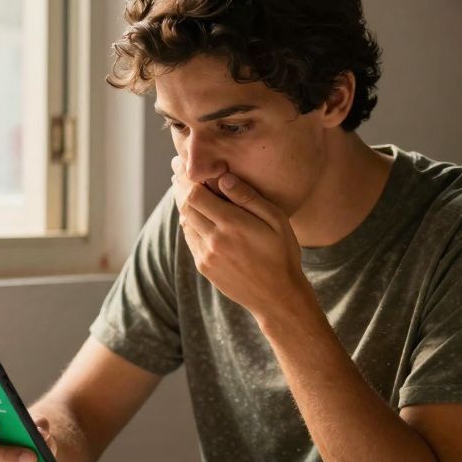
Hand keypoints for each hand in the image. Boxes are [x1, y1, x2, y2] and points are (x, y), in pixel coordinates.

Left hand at [170, 156, 312, 321]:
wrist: (278, 297)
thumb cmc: (282, 254)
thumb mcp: (276, 220)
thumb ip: (248, 198)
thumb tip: (223, 178)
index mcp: (232, 225)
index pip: (195, 194)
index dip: (186, 177)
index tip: (184, 163)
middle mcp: (214, 240)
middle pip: (185, 206)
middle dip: (180, 186)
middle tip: (178, 169)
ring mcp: (206, 256)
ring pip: (185, 222)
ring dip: (183, 203)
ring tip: (183, 187)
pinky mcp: (204, 267)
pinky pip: (189, 238)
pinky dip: (189, 222)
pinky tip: (194, 213)